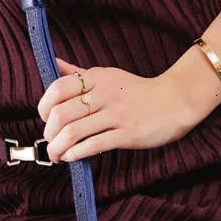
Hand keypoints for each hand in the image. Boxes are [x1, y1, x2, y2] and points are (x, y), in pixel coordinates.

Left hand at [37, 56, 195, 162]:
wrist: (176, 101)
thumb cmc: (138, 91)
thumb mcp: (108, 76)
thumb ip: (78, 74)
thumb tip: (53, 63)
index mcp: (96, 77)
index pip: (58, 88)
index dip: (44, 105)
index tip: (44, 117)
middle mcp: (104, 93)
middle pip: (61, 113)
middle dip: (49, 132)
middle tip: (50, 140)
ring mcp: (116, 114)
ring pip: (74, 132)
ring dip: (58, 147)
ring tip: (56, 154)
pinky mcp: (128, 133)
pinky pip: (94, 144)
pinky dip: (76, 153)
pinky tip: (72, 157)